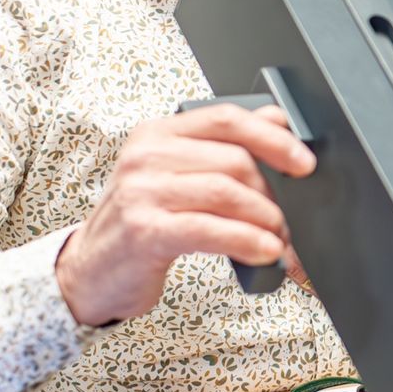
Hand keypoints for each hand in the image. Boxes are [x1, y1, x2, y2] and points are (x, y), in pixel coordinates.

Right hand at [56, 104, 316, 326]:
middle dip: (273, 193)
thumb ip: (220, 148)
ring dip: (266, 219)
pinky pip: (211, 229)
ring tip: (279, 239)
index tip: (304, 162)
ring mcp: (141, 192)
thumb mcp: (174, 177)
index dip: (273, 138)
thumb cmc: (140, 224)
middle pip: (234, 160)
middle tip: (289, 219)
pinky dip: (248, 240)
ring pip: (228, 193)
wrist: (88, 272)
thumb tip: (276, 119)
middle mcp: (146, 156)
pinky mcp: (144, 231)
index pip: (226, 118)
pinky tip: (265, 250)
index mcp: (157, 134)